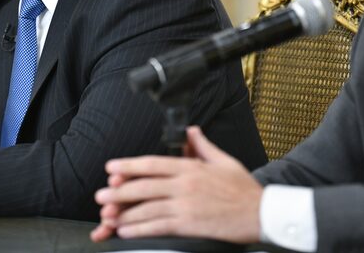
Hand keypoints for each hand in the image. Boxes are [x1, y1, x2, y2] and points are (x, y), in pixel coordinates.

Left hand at [91, 126, 262, 242]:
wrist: (262, 213)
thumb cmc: (244, 189)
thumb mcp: (224, 160)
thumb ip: (203, 145)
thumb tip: (191, 131)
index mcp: (192, 168)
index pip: (153, 164)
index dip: (129, 166)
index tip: (112, 168)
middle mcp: (185, 184)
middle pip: (144, 186)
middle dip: (119, 191)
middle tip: (101, 195)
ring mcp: (186, 205)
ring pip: (147, 207)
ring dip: (124, 212)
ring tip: (108, 216)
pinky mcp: (189, 224)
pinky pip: (158, 226)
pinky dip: (139, 229)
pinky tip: (127, 231)